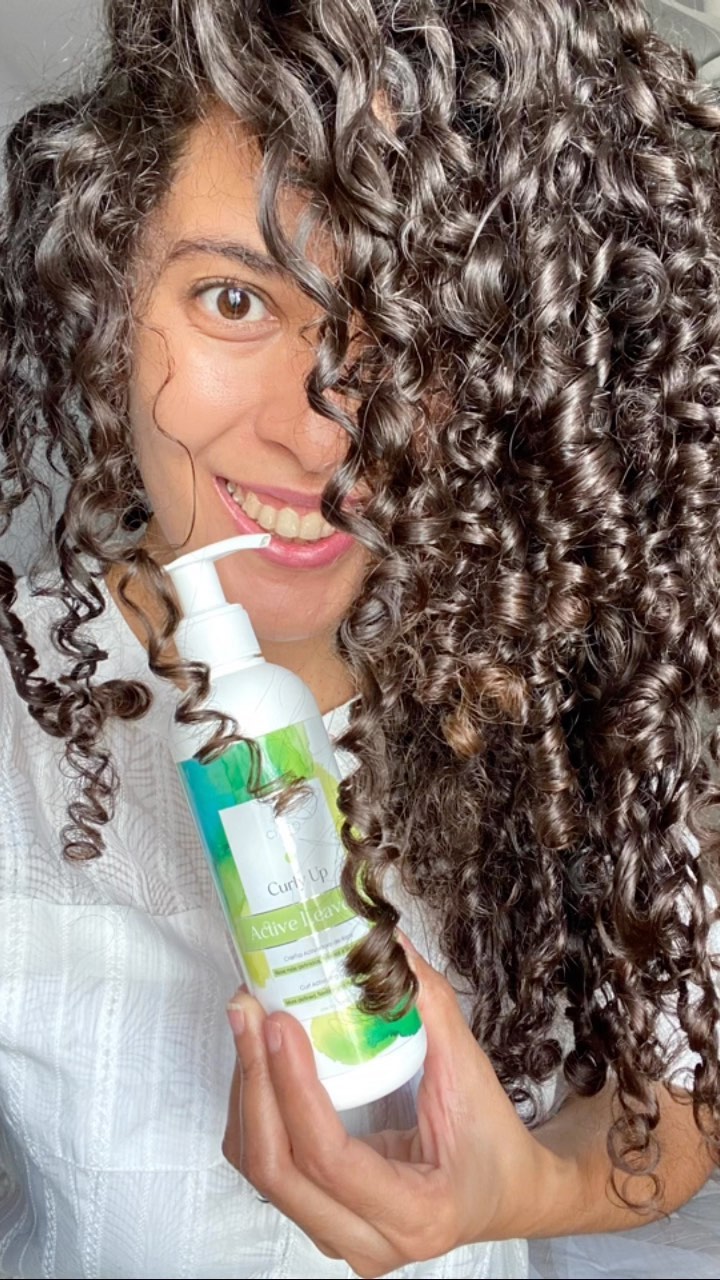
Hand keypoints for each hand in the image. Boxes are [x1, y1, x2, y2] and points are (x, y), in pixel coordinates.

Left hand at [222, 947, 556, 1277]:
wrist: (504, 1193)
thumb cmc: (493, 1142)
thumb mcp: (470, 1073)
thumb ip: (430, 1008)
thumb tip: (387, 944)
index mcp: (415, 1213)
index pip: (331, 1159)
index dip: (295, 1089)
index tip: (280, 1024)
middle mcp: (368, 1243)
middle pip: (279, 1172)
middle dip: (255, 1084)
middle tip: (249, 1012)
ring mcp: (338, 1238)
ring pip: (262, 1172)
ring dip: (247, 1094)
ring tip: (248, 1025)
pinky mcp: (319, 1217)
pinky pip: (268, 1169)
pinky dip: (255, 1111)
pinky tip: (259, 1060)